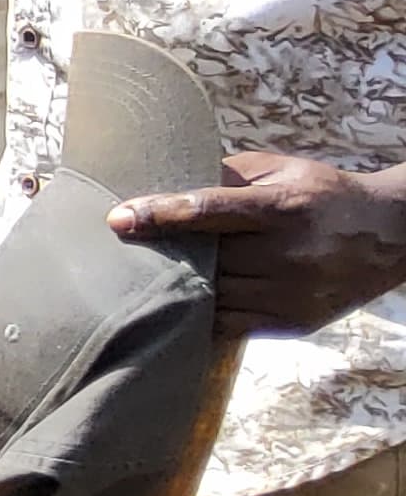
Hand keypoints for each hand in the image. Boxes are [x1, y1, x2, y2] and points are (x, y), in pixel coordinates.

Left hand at [112, 152, 405, 337]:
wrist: (393, 236)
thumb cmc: (323, 196)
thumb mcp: (283, 171)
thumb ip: (227, 174)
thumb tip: (165, 181)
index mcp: (284, 207)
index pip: (210, 210)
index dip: (160, 214)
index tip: (118, 219)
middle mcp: (289, 254)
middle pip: (205, 258)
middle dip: (161, 253)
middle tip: (118, 251)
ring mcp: (291, 294)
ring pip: (211, 295)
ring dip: (173, 287)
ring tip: (138, 277)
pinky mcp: (292, 322)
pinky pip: (228, 324)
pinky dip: (197, 314)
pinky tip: (173, 303)